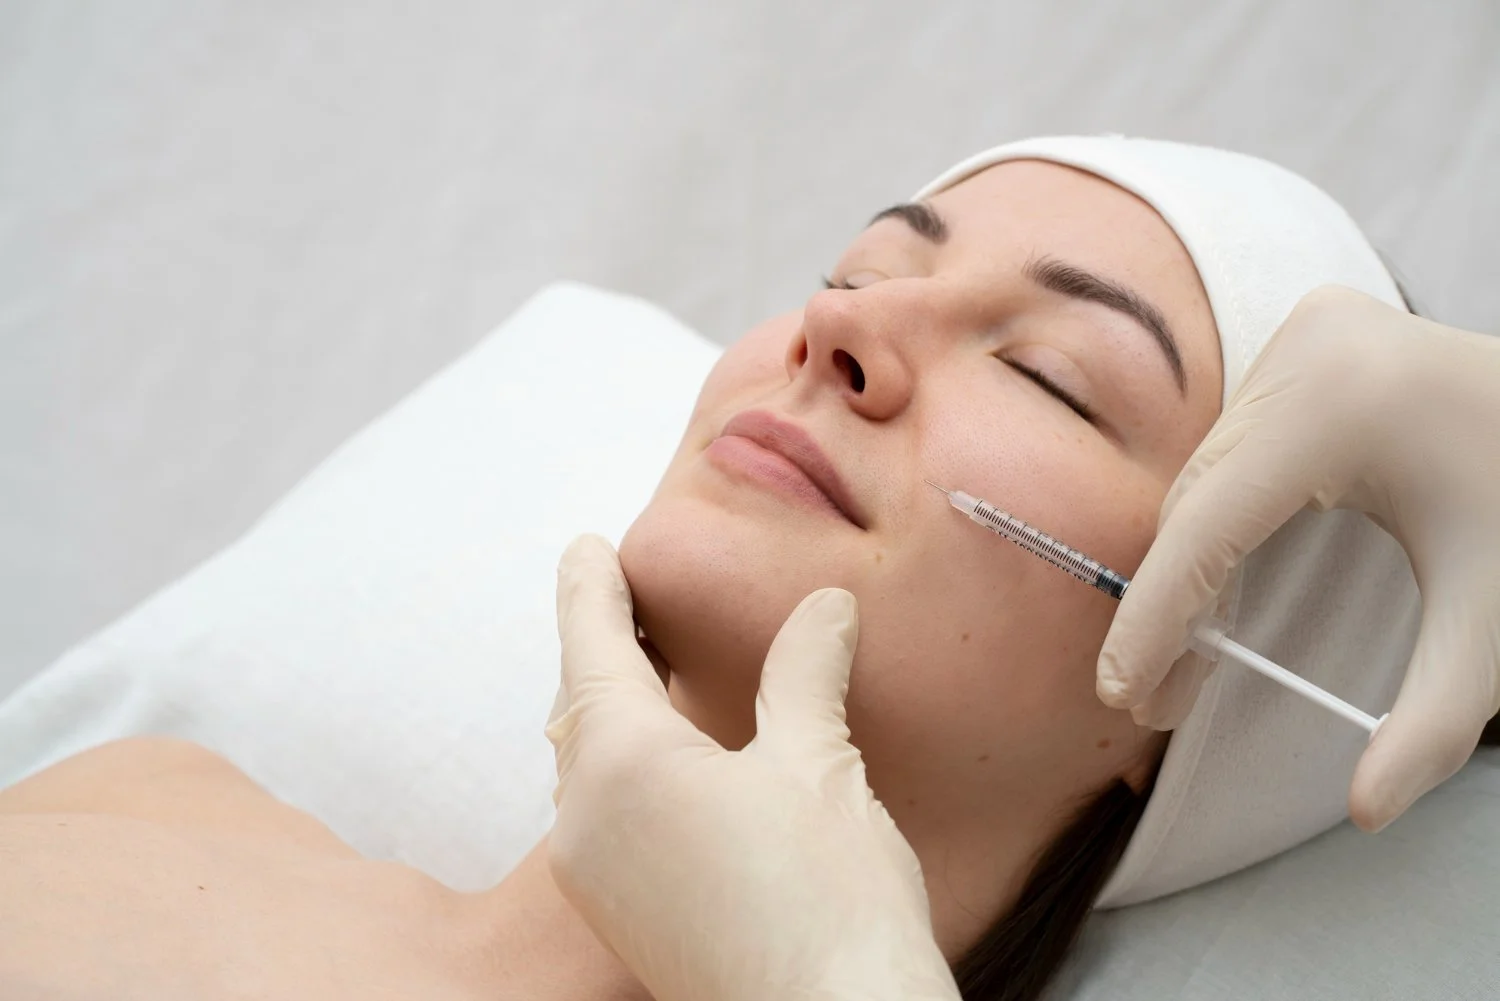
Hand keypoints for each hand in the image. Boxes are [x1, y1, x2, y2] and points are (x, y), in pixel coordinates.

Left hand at [546, 535, 958, 1000]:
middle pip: (580, 706)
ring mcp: (602, 878)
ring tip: (646, 668)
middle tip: (618, 595)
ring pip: (589, 765)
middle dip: (599, 646)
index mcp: (623, 764)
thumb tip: (824, 611)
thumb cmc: (829, 905)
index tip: (583, 548)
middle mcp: (588, 820)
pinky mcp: (629, 919)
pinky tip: (675, 762)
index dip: (590, 590)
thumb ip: (806, 675)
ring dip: (613, 708)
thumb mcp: (820, 766)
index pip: (593, 647)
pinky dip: (629, 765)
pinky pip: (607, 814)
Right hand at [1097, 285, 1499, 831]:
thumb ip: (1437, 716)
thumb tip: (1370, 811)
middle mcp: (1305, 352)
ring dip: (1187, 566)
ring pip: (1204, 474)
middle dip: (1169, 608)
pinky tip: (1218, 589)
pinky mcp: (1305, 336)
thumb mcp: (1492, 612)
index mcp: (1338, 406)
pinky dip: (1217, 520)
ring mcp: (1302, 335)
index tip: (1123, 693)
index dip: (1154, 618)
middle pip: (1197, 503)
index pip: (1208, 529)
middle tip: (1157, 701)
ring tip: (1184, 660)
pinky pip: (1231, 445)